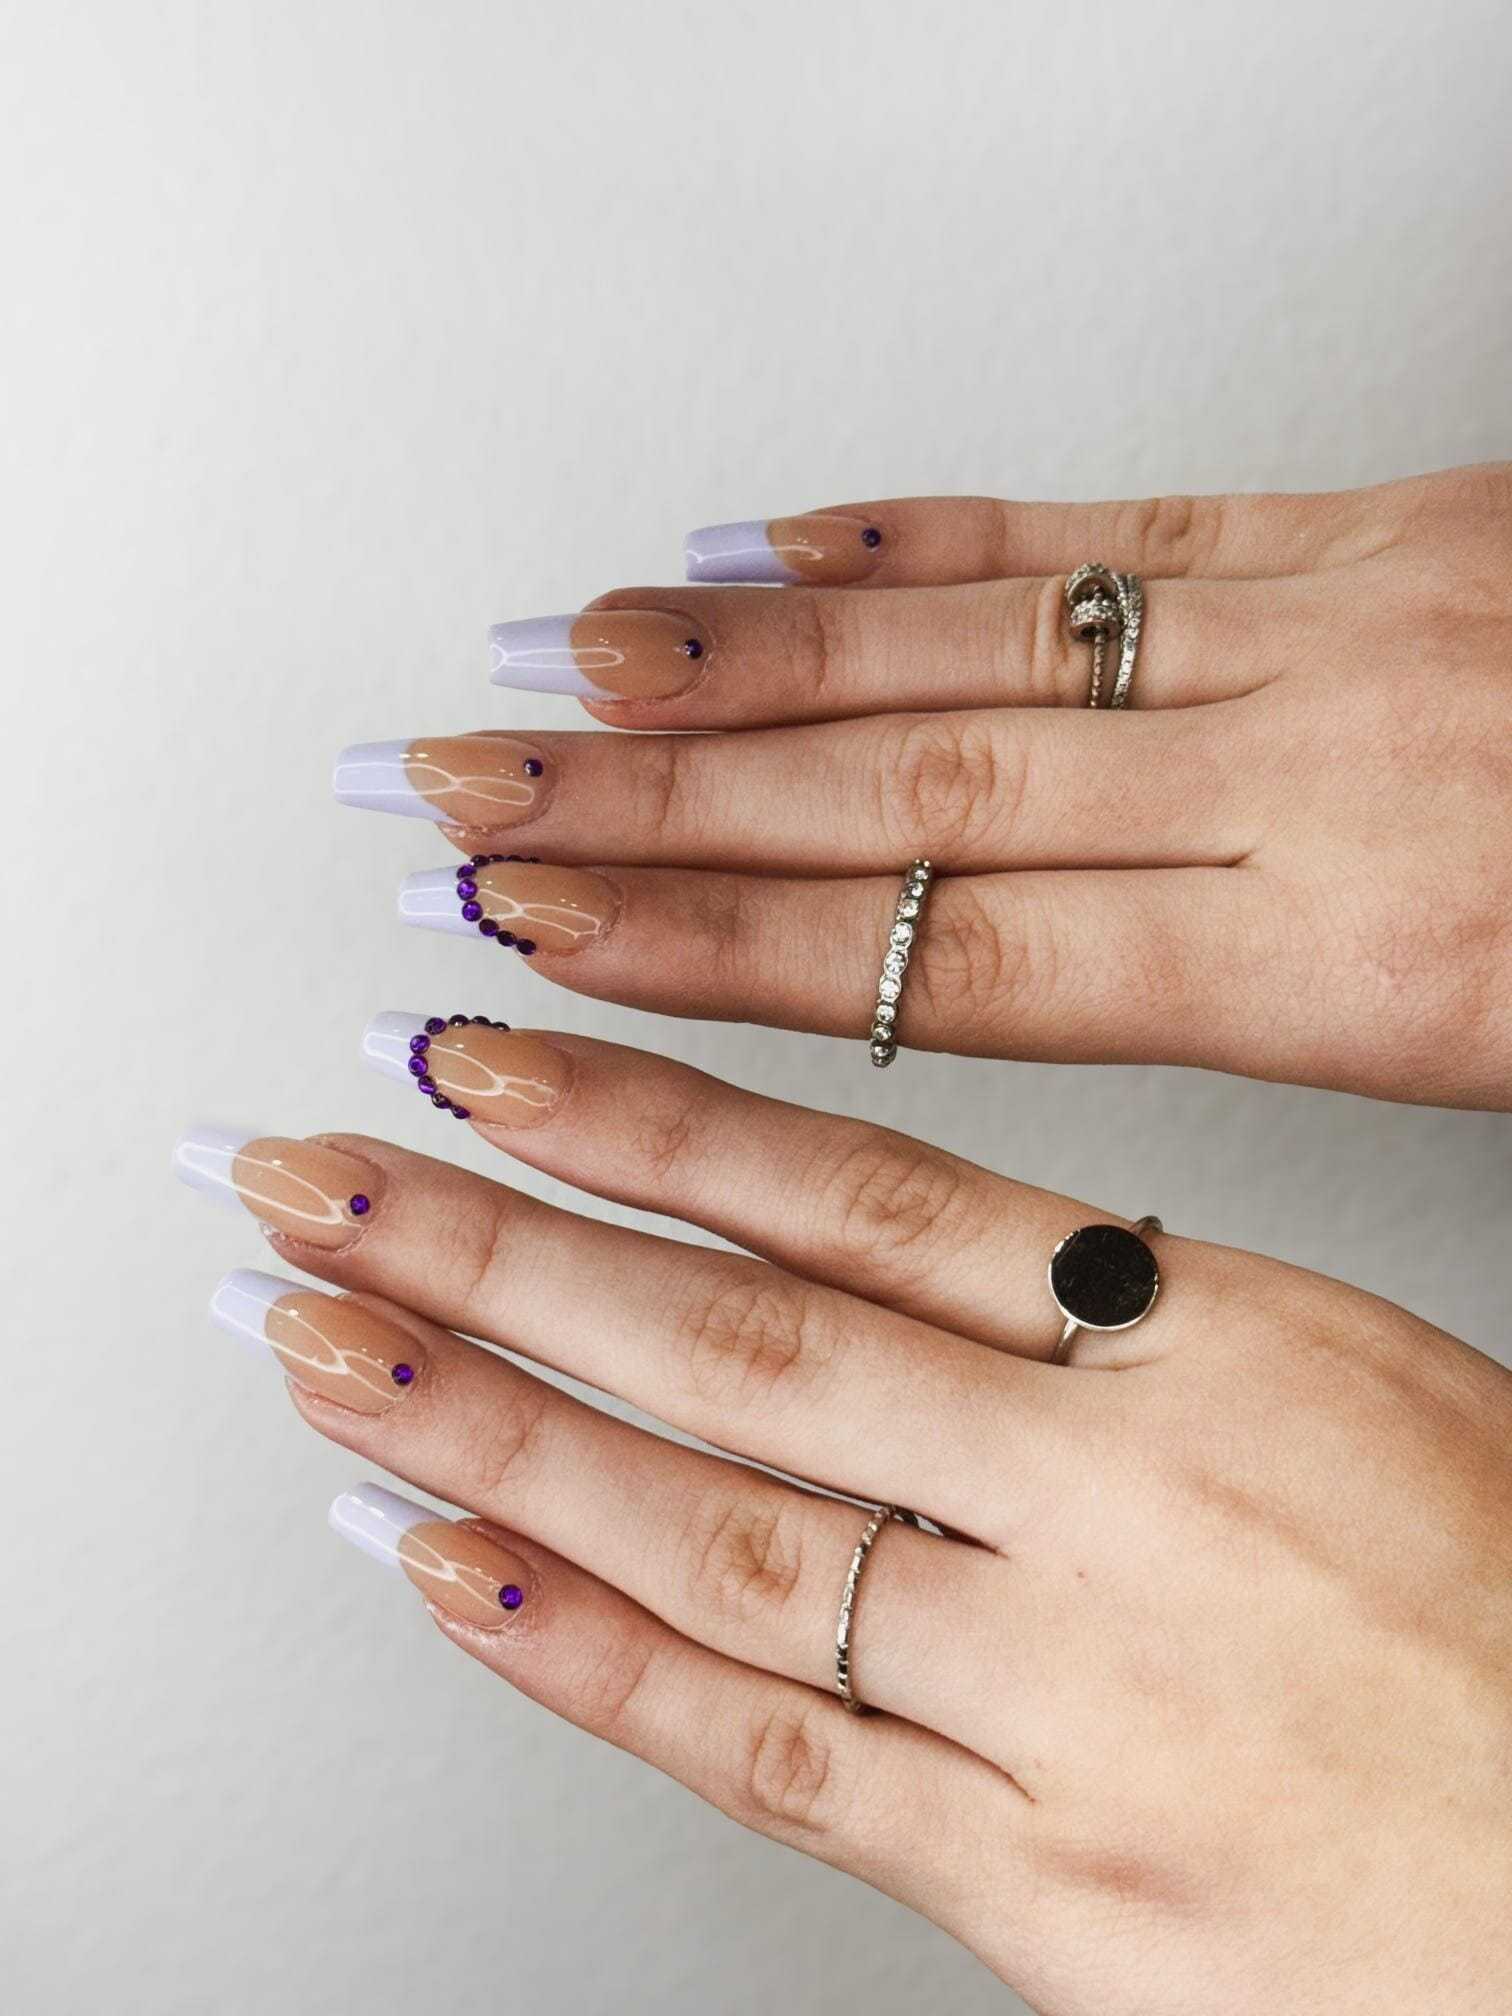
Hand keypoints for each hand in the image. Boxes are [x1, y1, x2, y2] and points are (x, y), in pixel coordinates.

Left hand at [175, 1025, 1511, 2013]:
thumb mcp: (1350, 1383)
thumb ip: (1121, 1319)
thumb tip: (909, 1248)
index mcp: (1208, 1347)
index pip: (867, 1197)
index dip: (651, 1126)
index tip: (495, 1062)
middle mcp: (1112, 1504)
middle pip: (745, 1346)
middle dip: (506, 1254)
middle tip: (330, 1182)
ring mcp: (1063, 1698)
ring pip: (722, 1536)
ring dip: (499, 1436)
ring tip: (338, 1349)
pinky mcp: (1043, 1887)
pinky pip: (777, 1758)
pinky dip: (595, 1665)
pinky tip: (457, 1578)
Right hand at [337, 462, 1511, 1109]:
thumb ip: (1330, 1096)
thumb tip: (1106, 1194)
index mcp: (1376, 955)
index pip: (962, 968)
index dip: (723, 962)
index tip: (553, 953)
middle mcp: (1322, 767)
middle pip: (910, 802)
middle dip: (652, 806)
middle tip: (463, 803)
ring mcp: (1332, 620)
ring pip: (967, 654)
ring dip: (731, 667)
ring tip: (552, 678)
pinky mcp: (1364, 521)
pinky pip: (1090, 529)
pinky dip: (909, 543)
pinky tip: (767, 552)